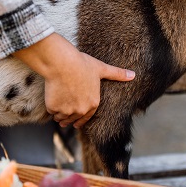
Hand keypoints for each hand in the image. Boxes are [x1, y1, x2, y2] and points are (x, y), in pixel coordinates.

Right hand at [13, 34, 134, 128]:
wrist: (62, 63)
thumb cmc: (81, 64)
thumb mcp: (101, 69)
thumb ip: (117, 74)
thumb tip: (133, 75)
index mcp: (93, 103)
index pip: (86, 117)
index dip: (80, 120)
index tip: (76, 123)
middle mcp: (81, 110)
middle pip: (72, 120)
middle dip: (69, 118)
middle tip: (64, 117)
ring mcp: (67, 110)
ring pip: (61, 118)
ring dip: (60, 116)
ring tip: (58, 111)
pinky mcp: (54, 108)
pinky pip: (52, 112)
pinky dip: (51, 108)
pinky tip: (52, 102)